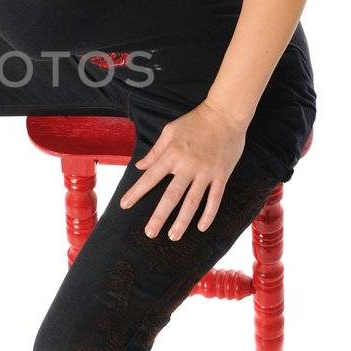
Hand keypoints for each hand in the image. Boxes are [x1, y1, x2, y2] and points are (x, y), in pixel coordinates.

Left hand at [118, 100, 247, 240]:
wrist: (225, 114)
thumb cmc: (195, 121)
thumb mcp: (170, 131)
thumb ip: (155, 151)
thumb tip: (140, 167)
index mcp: (172, 155)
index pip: (150, 177)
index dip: (136, 192)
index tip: (125, 205)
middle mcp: (188, 166)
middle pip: (171, 196)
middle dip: (159, 216)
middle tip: (150, 233)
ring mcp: (206, 172)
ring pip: (192, 202)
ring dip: (182, 221)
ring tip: (173, 236)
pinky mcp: (221, 175)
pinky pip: (215, 199)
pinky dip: (208, 214)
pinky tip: (201, 227)